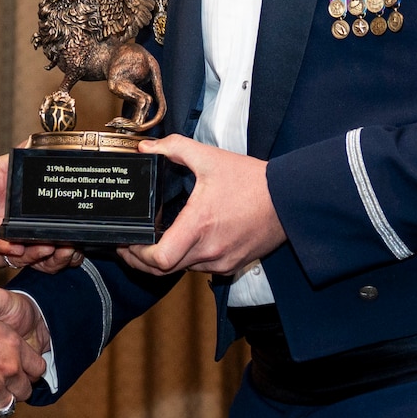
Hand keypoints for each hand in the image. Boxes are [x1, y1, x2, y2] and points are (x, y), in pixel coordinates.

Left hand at [0, 154, 81, 272]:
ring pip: (22, 259)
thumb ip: (24, 159)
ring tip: (46, 246)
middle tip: (68, 247)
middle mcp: (17, 241)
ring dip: (35, 255)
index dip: (71, 246)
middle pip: (45, 260)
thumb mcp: (4, 169)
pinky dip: (3, 247)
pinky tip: (12, 243)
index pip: (57, 242)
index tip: (80, 239)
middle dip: (60, 257)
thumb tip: (44, 142)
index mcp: (29, 224)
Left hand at [117, 135, 284, 276]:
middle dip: (142, 260)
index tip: (127, 242)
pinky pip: (202, 268)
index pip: (159, 259)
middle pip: (164, 271)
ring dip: (166, 260)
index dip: (137, 255)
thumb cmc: (253, 181)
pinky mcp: (233, 265)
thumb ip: (175, 148)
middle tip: (130, 245)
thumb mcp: (210, 158)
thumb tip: (147, 147)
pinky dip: (189, 259)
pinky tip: (185, 243)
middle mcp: (209, 250)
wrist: (289, 199)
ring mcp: (222, 261)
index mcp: (199, 226)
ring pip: (183, 270)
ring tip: (155, 242)